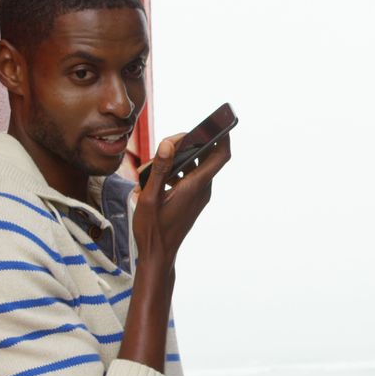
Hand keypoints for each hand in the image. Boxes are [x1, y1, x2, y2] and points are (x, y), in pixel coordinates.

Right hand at [132, 132, 230, 267]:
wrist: (158, 254)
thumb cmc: (153, 229)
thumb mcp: (150, 197)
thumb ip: (160, 169)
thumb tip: (169, 144)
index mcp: (195, 186)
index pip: (220, 155)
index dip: (224, 135)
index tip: (219, 121)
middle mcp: (202, 189)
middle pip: (206, 156)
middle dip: (191, 143)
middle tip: (170, 142)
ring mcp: (198, 195)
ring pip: (196, 166)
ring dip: (181, 158)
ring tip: (158, 162)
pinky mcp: (192, 200)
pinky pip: (190, 177)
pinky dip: (178, 171)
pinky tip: (158, 177)